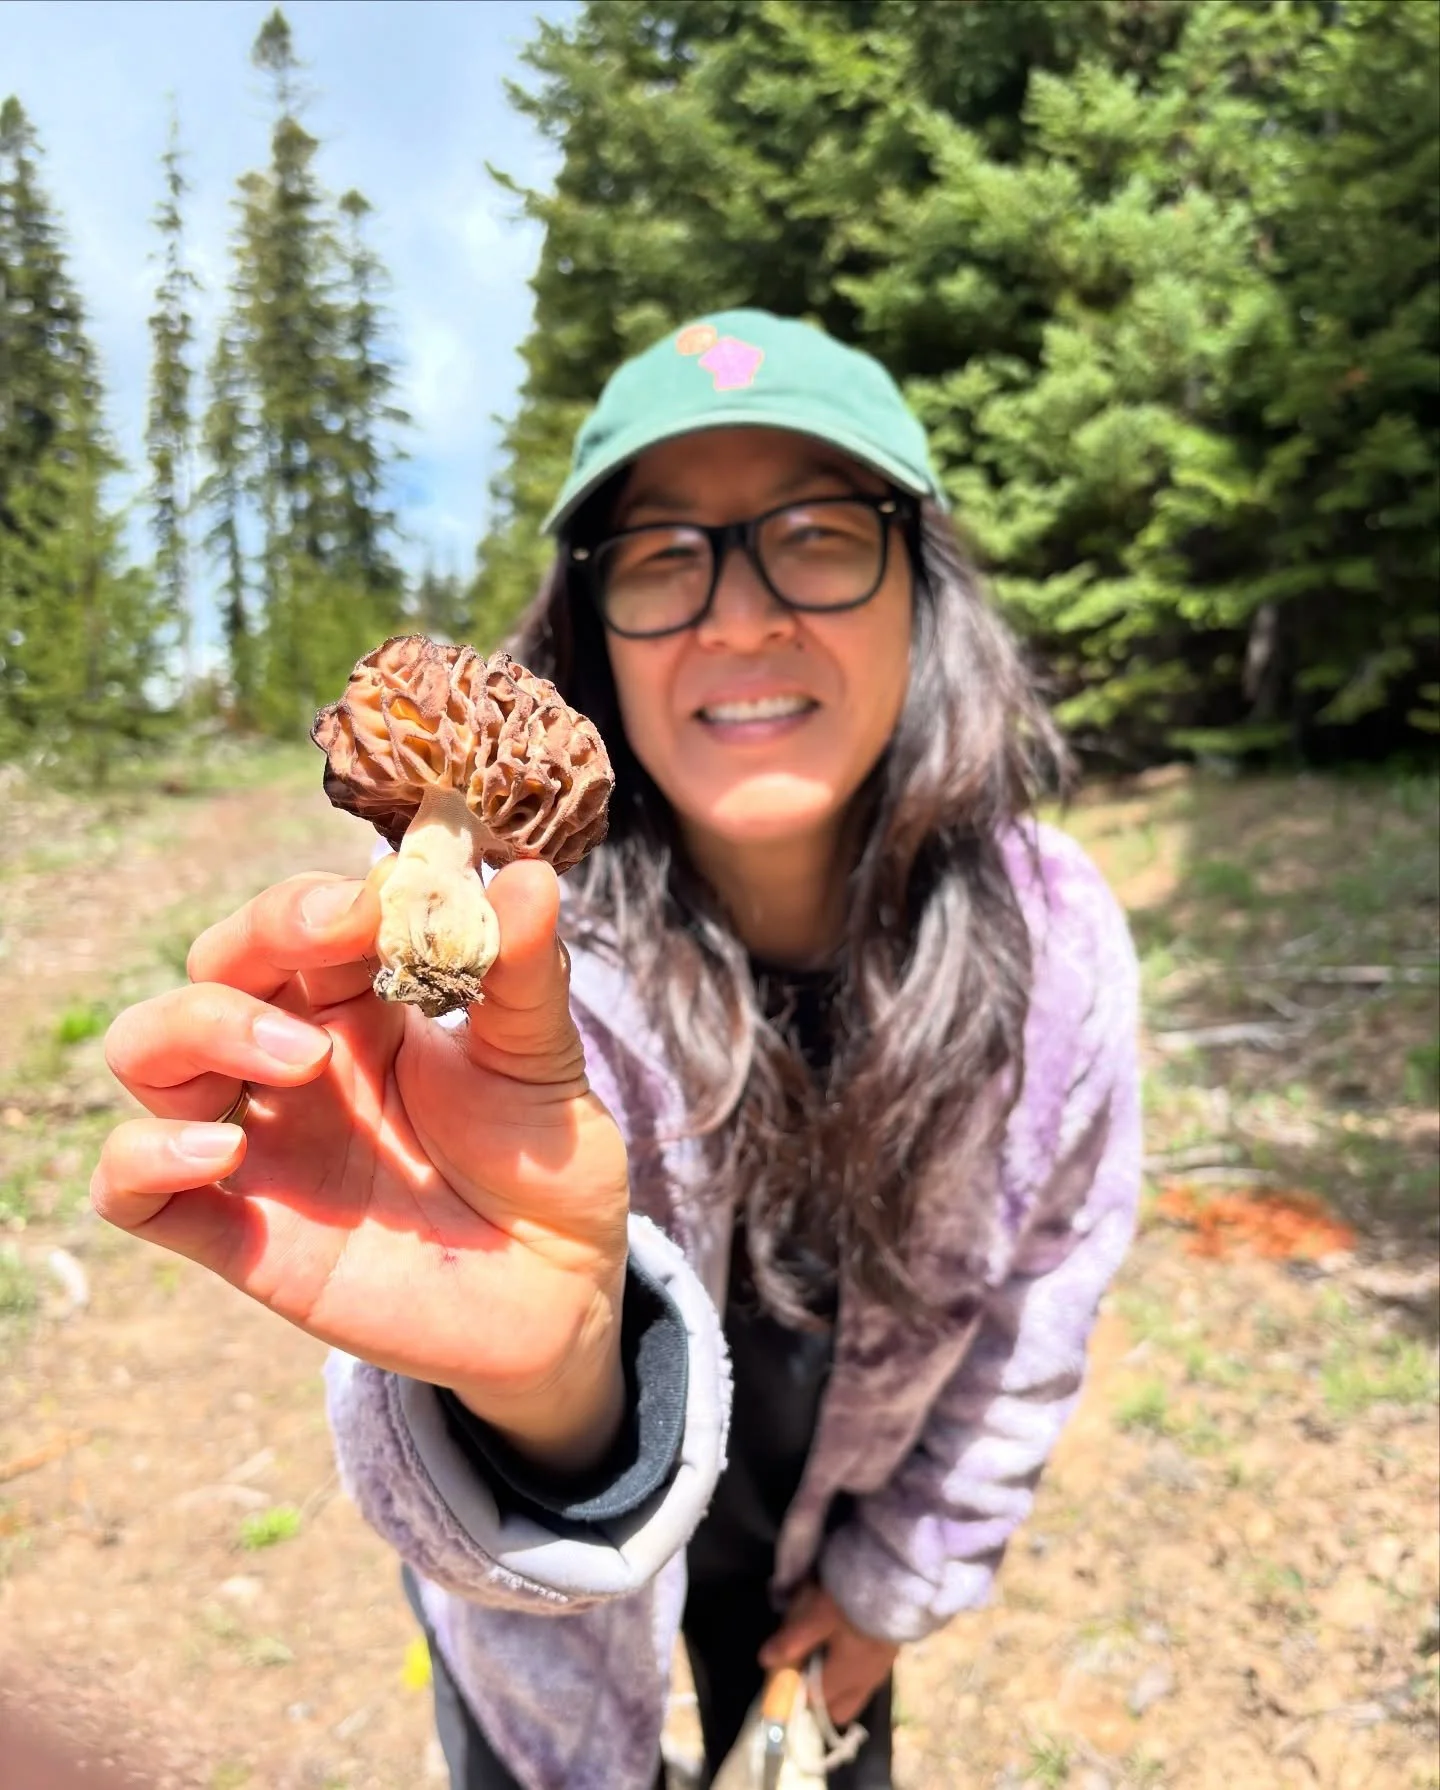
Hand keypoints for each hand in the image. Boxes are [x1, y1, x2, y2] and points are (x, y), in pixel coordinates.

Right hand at [92, 859, 630, 1472]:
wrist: (561, 1295)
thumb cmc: (546, 1164)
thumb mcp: (542, 1061)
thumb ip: (526, 972)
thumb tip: (529, 876)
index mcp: (361, 1003)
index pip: (300, 919)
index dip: (324, 897)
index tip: (384, 896)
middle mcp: (293, 1058)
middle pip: (215, 965)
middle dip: (260, 936)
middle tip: (338, 940)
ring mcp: (260, 1141)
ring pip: (150, 1053)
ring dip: (201, 1027)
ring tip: (301, 1056)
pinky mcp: (238, 1232)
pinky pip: (131, 1189)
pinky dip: (147, 1158)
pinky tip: (225, 1154)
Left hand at [758, 1584, 898, 1726]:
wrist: (900, 1581)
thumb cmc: (853, 1601)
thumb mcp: (817, 1615)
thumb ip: (792, 1640)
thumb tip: (765, 1661)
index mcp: (845, 1678)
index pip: (815, 1703)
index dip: (797, 1694)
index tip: (785, 1675)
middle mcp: (865, 1682)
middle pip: (838, 1708)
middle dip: (820, 1698)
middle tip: (805, 1669)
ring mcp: (881, 1669)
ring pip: (854, 1692)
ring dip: (838, 1683)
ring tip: (825, 1653)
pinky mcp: (890, 1653)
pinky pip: (867, 1675)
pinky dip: (853, 1669)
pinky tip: (847, 1642)